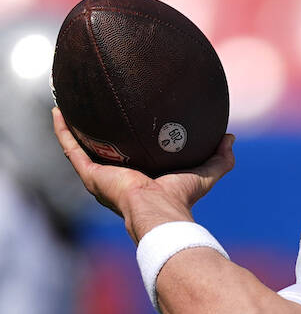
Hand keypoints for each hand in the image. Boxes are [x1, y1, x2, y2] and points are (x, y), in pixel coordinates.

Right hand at [53, 107, 234, 230]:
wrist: (158, 211)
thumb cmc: (181, 198)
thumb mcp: (205, 174)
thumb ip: (220, 159)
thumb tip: (230, 137)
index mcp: (141, 178)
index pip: (133, 157)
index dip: (130, 140)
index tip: (130, 120)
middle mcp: (117, 178)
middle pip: (103, 151)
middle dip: (98, 132)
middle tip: (95, 107)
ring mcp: (100, 176)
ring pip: (81, 148)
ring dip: (73, 127)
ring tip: (68, 102)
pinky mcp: (89, 175)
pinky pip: (71, 148)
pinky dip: (63, 130)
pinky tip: (58, 110)